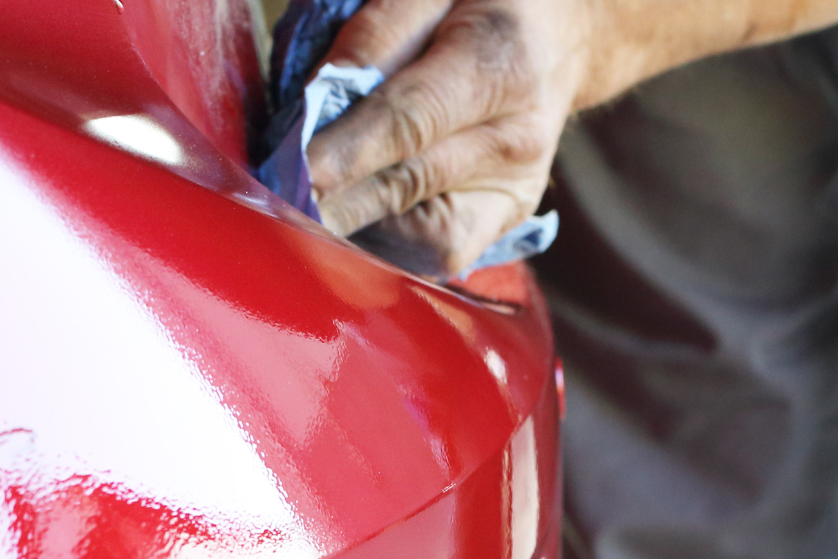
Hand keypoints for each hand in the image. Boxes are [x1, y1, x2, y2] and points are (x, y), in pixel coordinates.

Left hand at [306, 0, 582, 277]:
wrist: (561, 35)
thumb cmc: (482, 1)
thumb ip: (375, 34)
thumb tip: (318, 102)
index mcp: (502, 66)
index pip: (410, 120)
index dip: (346, 151)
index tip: (292, 172)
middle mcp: (517, 140)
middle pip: (408, 183)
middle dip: (335, 202)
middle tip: (277, 206)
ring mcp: (517, 190)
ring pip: (421, 236)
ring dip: (357, 228)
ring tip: (311, 209)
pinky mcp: (506, 219)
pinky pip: (439, 254)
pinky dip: (390, 244)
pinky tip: (357, 222)